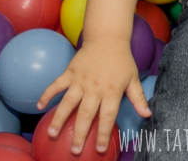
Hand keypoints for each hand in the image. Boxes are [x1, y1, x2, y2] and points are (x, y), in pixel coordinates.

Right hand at [36, 37, 151, 154]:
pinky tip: (39, 106)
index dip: (103, 133)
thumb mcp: (133, 78)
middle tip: (74, 150)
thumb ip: (138, 98)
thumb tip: (148, 115)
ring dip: (59, 118)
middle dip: (79, 133)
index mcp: (111, 91)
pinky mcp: (70, 72)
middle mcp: (95, 88)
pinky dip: (47, 94)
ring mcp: (80, 80)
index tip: (99, 149)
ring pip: (68, 102)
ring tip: (52, 134)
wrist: (107, 38)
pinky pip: (56, 85)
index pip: (107, 116)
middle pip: (86, 114)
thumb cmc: (122, 61)